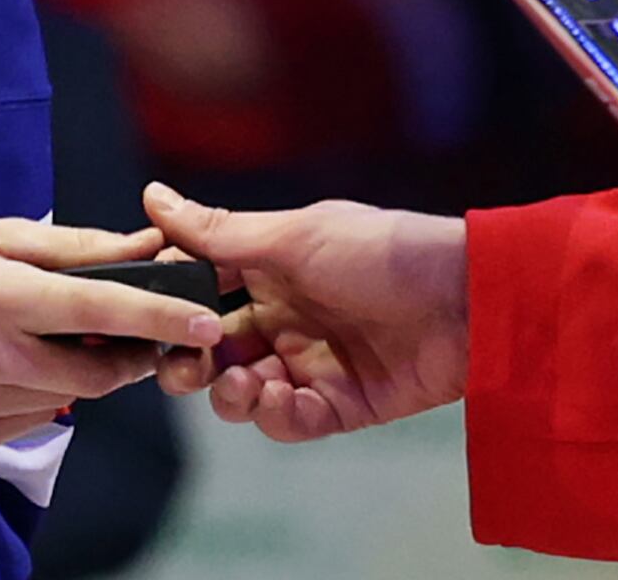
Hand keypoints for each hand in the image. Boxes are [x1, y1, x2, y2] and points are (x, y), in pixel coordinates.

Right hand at [0, 218, 223, 453]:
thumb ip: (73, 246)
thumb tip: (144, 246)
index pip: (98, 310)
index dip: (158, 317)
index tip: (206, 320)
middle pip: (94, 374)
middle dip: (132, 358)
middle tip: (141, 339)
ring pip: (67, 401)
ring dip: (85, 375)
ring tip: (63, 344)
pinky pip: (32, 420)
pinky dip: (44, 395)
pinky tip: (19, 367)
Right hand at [143, 181, 467, 441]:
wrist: (469, 300)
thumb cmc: (385, 251)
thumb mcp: (297, 237)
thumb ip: (220, 233)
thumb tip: (152, 196)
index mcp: (270, 270)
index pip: (200, 293)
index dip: (171, 306)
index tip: (148, 311)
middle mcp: (284, 317)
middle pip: (212, 351)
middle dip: (190, 362)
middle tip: (188, 363)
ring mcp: (311, 363)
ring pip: (242, 393)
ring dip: (231, 393)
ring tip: (247, 382)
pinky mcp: (340, 405)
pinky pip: (289, 421)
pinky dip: (276, 416)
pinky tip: (282, 398)